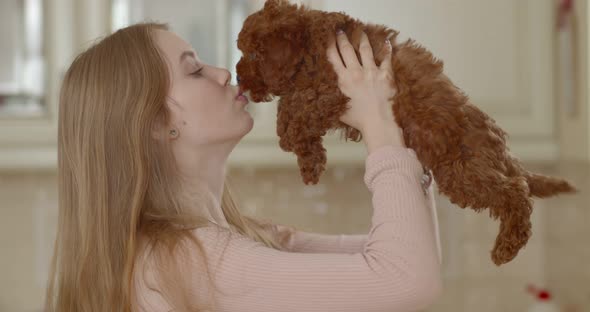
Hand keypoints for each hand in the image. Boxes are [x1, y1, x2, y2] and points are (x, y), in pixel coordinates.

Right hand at [326, 30, 403, 149]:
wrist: (378, 122)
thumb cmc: (358, 120)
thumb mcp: (338, 109)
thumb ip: (333, 98)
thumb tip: (325, 95)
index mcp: (343, 80)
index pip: (333, 58)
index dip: (330, 45)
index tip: (328, 37)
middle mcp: (356, 72)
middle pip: (347, 49)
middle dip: (342, 38)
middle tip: (341, 31)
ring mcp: (372, 71)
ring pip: (365, 49)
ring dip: (362, 39)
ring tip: (360, 32)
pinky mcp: (386, 74)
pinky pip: (386, 58)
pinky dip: (386, 49)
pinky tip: (386, 42)